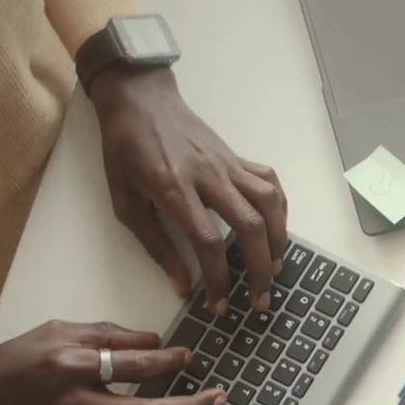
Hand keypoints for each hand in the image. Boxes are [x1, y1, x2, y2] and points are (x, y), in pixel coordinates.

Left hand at [89, 66, 288, 314]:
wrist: (140, 99)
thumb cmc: (125, 149)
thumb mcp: (124, 201)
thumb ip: (154, 244)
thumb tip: (182, 285)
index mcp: (173, 189)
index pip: (208, 242)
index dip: (218, 279)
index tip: (219, 305)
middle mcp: (208, 176)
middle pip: (250, 227)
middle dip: (259, 270)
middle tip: (259, 299)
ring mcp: (228, 165)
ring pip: (270, 205)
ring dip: (278, 242)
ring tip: (274, 269)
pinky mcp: (238, 158)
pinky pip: (270, 184)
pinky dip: (280, 211)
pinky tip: (275, 231)